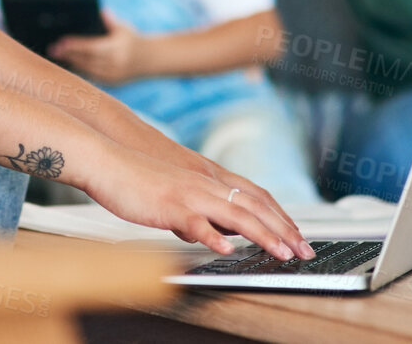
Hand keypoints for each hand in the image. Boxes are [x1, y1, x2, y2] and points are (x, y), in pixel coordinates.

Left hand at [50, 11, 148, 83]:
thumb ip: (110, 20)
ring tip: (57, 56)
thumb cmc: (132, 39)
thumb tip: (101, 10)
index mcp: (117, 48)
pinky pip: (92, 77)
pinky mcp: (112, 83)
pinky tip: (69, 65)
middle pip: (86, 60)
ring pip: (87, 70)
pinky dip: (80, 71)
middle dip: (68, 54)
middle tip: (52, 49)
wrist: (151, 59)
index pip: (91, 47)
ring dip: (71, 63)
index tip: (61, 42)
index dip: (75, 45)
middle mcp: (115, 64)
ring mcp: (113, 75)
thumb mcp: (123, 27)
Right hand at [78, 142, 314, 259]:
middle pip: (254, 206)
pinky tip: (226, 251)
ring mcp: (189, 194)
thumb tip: (209, 233)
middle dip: (284, 229)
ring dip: (262, 235)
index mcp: (208, 180)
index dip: (280, 217)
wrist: (106, 159)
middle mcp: (205, 184)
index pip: (255, 198)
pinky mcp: (168, 205)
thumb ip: (196, 211)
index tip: (298, 236)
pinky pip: (195, 222)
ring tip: (281, 252)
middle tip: (304, 250)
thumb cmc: (136, 177)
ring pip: (234, 214)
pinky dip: (213, 237)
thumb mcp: (175, 193)